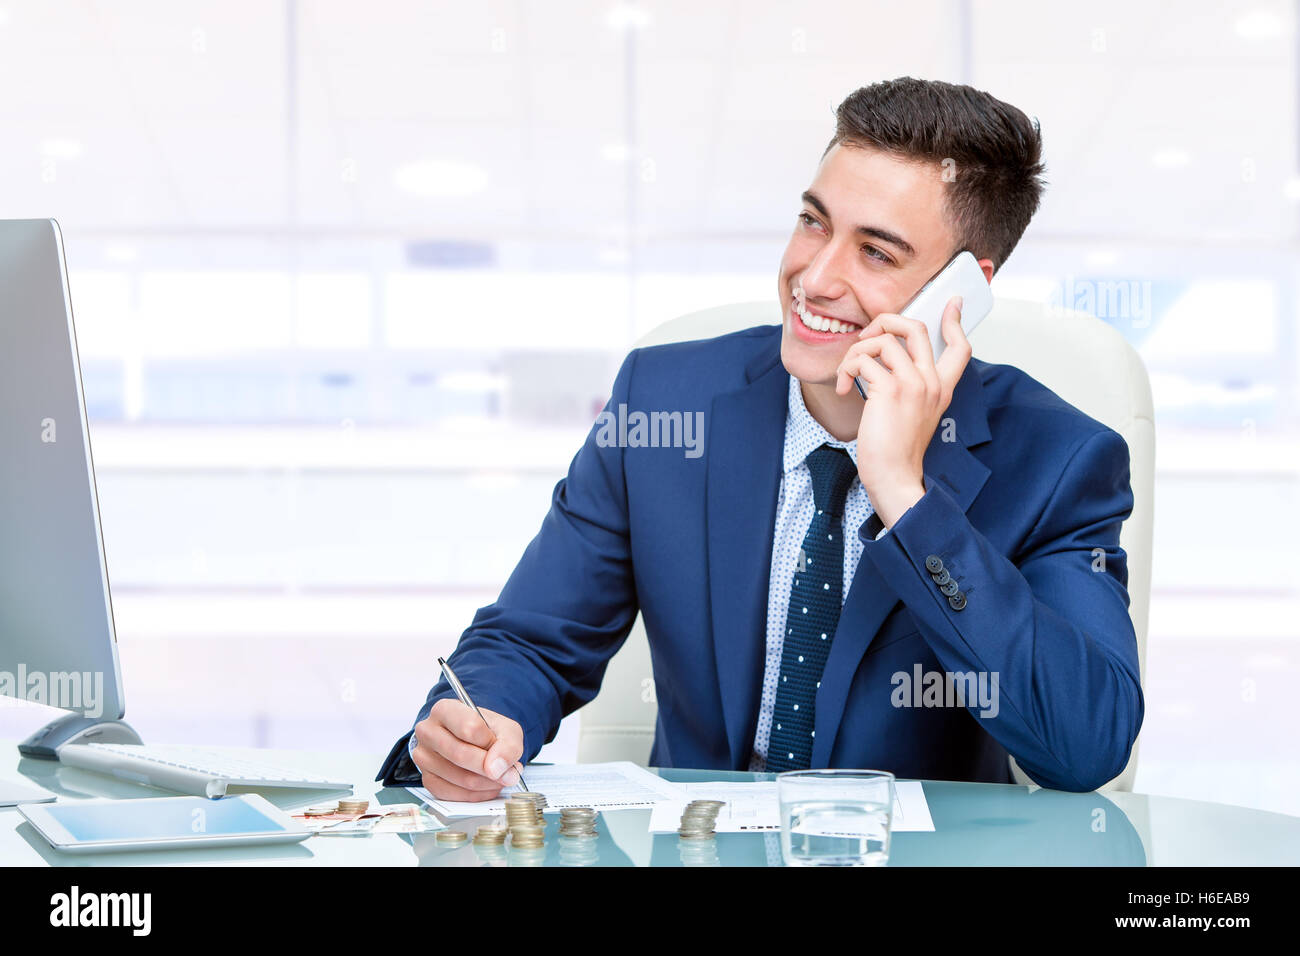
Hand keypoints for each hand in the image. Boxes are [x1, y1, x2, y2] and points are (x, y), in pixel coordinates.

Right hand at [410, 698, 524, 801]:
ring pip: (459, 778)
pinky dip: (476, 795)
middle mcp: (427, 731)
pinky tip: (486, 786)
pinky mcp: (427, 779)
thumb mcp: (506, 729)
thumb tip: (497, 769)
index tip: (501, 748)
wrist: (473, 741)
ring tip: (499, 778)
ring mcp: (424, 757)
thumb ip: (508, 745)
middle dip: (491, 768)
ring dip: (487, 783)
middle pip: (461, 755)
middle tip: (509, 773)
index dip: (491, 743)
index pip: (469, 728)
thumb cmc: (486, 732)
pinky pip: (453, 794)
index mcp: (444, 709)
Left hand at [833, 295, 971, 526]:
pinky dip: (846, 369)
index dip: (955, 322)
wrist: (894, 477)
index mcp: (941, 389)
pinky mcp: (890, 390)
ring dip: (856, 352)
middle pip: (916, 328)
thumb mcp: (913, 415)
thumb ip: (910, 388)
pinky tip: (844, 388)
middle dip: (885, 321)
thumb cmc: (896, 451)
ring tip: (848, 374)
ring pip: (882, 340)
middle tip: (867, 336)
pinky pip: (863, 360)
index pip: (960, 348)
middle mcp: (931, 382)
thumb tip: (886, 363)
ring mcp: (913, 384)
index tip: (953, 304)